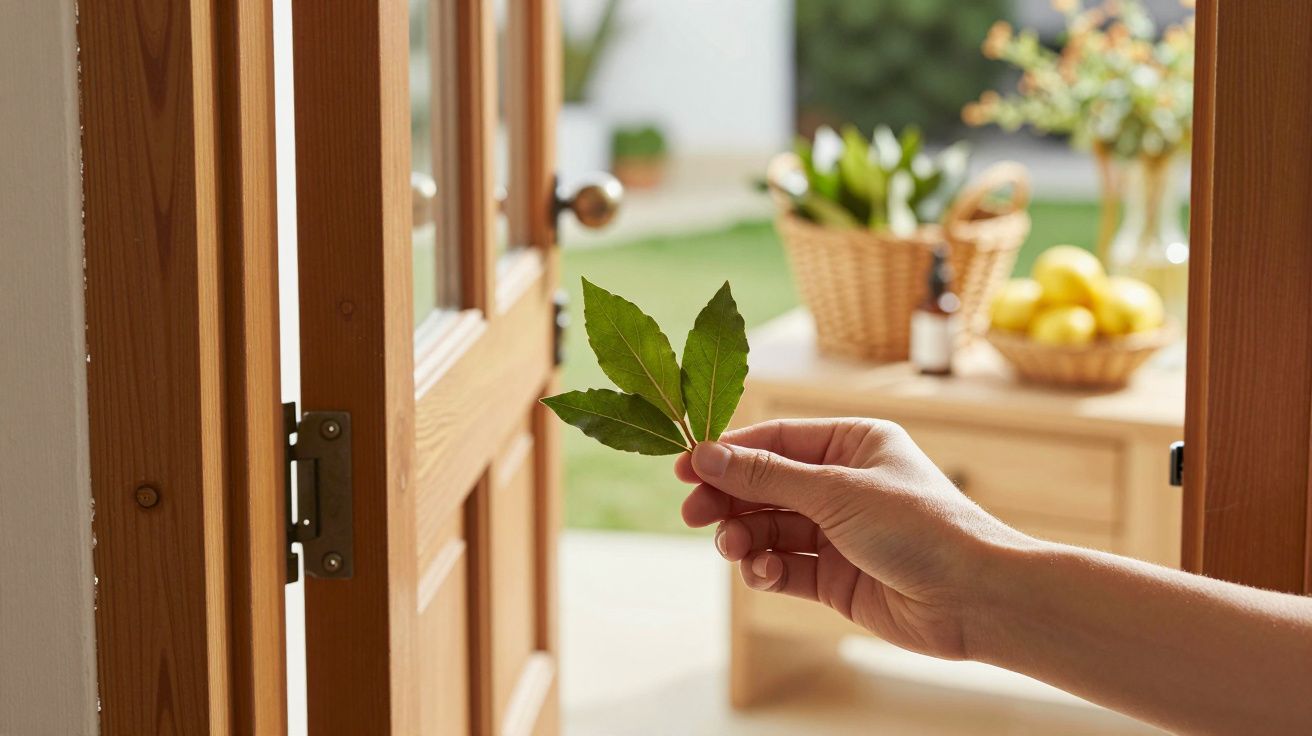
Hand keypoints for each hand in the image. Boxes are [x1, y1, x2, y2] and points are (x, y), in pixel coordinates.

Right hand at [675, 418, 1031, 659]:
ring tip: (734, 548)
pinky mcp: (835, 577)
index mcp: (852, 444)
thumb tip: (705, 454)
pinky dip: (766, 569)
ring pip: (769, 528)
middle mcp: (843, 484)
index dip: (728, 454)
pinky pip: (784, 566)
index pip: (775, 441)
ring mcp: (838, 532)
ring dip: (744, 537)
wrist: (973, 598)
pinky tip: (763, 572)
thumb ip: (766, 476)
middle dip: (729, 499)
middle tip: (695, 514)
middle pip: (765, 486)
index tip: (684, 467)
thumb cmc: (919, 526)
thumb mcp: (836, 491)